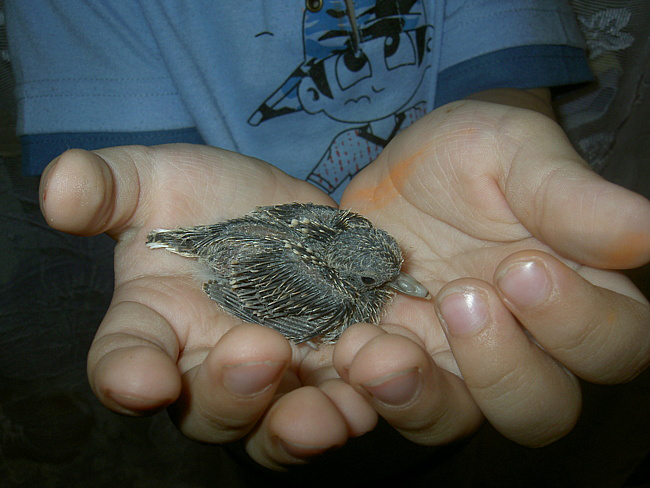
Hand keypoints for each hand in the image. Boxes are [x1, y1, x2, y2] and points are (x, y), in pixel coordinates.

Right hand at [39, 144, 378, 470]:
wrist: (284, 209)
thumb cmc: (208, 198)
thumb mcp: (156, 178)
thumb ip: (107, 185)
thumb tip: (57, 188)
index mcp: (156, 327)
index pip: (126, 362)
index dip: (128, 377)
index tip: (140, 380)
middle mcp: (211, 367)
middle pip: (209, 411)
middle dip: (229, 393)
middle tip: (258, 353)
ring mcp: (279, 376)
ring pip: (278, 427)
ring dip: (299, 425)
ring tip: (321, 409)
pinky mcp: (335, 368)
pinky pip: (345, 403)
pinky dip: (362, 401)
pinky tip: (378, 378)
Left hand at [337, 92, 649, 447]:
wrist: (399, 172)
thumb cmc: (472, 155)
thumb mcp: (515, 155)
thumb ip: (571, 197)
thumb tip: (648, 231)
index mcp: (575, 294)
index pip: (616, 345)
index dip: (578, 323)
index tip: (524, 265)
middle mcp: (522, 344)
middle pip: (541, 409)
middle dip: (502, 366)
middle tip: (461, 297)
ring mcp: (452, 359)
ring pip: (459, 421)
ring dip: (424, 394)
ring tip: (388, 344)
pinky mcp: (396, 357)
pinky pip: (391, 400)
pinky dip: (372, 386)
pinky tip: (353, 344)